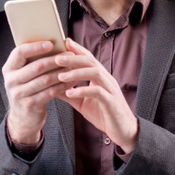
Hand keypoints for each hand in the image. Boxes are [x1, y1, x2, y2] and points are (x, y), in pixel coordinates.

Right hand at [2, 41, 69, 144]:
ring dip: (61, 72)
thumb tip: (53, 44)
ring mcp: (19, 94)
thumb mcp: (22, 76)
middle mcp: (10, 81)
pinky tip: (71, 82)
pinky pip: (50, 92)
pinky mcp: (30, 105)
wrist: (22, 119)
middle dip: (55, 60)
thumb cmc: (26, 90)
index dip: (35, 47)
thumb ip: (31, 62)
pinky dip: (62, 86)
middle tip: (70, 55)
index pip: (20, 52)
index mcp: (8, 69)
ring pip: (45, 80)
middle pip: (36, 66)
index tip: (51, 43)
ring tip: (74, 67)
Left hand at [55, 38, 138, 152]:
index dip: (76, 49)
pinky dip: (82, 91)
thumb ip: (69, 93)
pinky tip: (69, 93)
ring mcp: (110, 89)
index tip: (63, 42)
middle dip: (73, 58)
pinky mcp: (112, 102)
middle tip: (56, 58)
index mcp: (100, 77)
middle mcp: (106, 79)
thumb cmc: (104, 114)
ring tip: (60, 75)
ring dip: (76, 72)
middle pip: (90, 61)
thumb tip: (51, 86)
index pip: (88, 58)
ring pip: (95, 73)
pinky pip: (97, 92)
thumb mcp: (82, 103)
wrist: (123, 131)